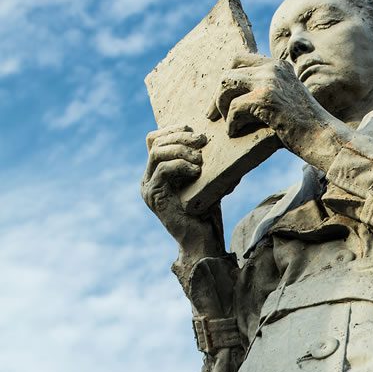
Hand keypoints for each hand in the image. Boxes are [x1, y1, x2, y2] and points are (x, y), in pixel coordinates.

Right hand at [141, 125, 221, 253]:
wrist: (202, 241)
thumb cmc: (207, 214)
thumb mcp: (207, 181)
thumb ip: (206, 163)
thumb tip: (223, 142)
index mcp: (157, 172)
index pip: (155, 139)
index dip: (172, 130)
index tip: (194, 130)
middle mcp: (149, 178)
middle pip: (155, 142)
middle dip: (179, 136)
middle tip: (201, 140)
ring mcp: (149, 187)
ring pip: (157, 153)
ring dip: (181, 150)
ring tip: (200, 158)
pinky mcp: (153, 196)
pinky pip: (163, 170)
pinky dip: (181, 165)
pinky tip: (197, 171)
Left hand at [208, 54, 348, 170]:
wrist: (324, 139)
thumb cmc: (306, 129)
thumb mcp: (286, 101)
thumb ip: (266, 93)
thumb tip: (235, 100)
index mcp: (278, 66)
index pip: (240, 59)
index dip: (227, 79)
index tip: (222, 99)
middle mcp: (273, 68)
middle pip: (228, 71)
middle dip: (218, 94)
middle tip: (213, 114)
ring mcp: (269, 81)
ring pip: (226, 85)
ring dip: (221, 107)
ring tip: (229, 124)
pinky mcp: (265, 99)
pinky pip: (233, 108)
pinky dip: (231, 124)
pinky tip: (236, 133)